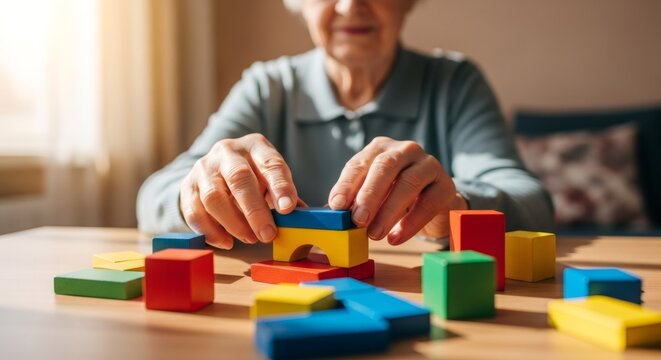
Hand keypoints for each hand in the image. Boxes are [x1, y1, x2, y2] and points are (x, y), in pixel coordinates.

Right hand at [179, 133, 298, 248]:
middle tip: (268, 234)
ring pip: (214, 197)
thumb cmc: (254, 177)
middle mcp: (227, 151)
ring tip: (250, 238)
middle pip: (239, 178)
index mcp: (255, 146)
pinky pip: (193, 210)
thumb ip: (284, 195)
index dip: (280, 186)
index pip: (270, 163)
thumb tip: (302, 217)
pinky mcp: (187, 186)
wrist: (217, 169)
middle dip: (255, 210)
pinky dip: (210, 230)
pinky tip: (226, 242)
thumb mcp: (271, 178)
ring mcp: (204, 167)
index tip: (288, 209)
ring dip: (233, 223)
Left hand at [328, 137, 466, 244]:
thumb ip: (354, 202)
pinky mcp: (445, 184)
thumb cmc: (395, 196)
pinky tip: (395, 238)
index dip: (347, 185)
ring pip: (408, 183)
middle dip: (369, 195)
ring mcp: (428, 164)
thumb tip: (330, 216)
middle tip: (357, 220)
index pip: (359, 163)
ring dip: (388, 211)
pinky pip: (428, 203)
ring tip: (374, 235)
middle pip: (385, 167)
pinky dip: (410, 222)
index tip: (337, 205)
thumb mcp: (372, 196)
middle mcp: (404, 150)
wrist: (434, 202)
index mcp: (380, 149)